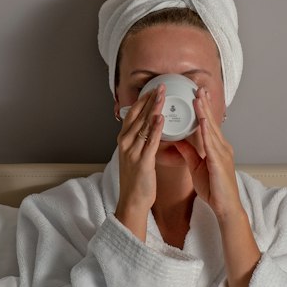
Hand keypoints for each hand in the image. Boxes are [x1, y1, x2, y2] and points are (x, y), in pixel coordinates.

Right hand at [115, 85, 164, 238]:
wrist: (132, 201)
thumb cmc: (136, 181)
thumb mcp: (134, 156)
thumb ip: (140, 141)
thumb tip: (147, 128)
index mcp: (124, 141)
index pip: (133, 115)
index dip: (142, 101)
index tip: (152, 89)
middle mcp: (126, 143)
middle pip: (138, 116)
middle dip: (149, 99)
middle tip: (160, 85)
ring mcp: (132, 152)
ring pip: (144, 125)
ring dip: (153, 108)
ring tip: (162, 95)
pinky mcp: (142, 162)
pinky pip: (150, 142)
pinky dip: (155, 128)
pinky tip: (160, 118)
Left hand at [173, 87, 242, 221]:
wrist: (225, 207)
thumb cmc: (214, 190)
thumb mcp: (197, 167)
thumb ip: (189, 153)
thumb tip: (179, 141)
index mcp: (216, 148)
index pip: (208, 125)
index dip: (202, 110)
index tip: (197, 96)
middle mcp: (222, 148)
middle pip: (211, 122)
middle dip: (205, 105)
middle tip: (199, 88)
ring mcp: (222, 154)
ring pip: (211, 129)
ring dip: (204, 113)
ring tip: (199, 98)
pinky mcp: (220, 163)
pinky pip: (211, 144)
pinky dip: (206, 132)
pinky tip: (201, 121)